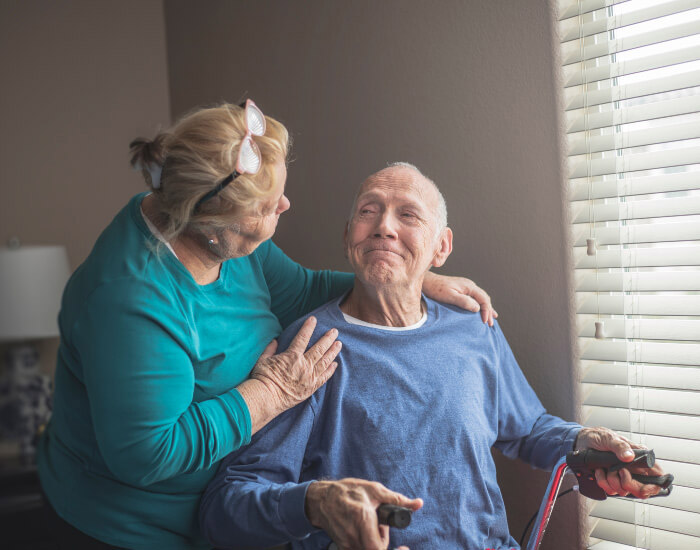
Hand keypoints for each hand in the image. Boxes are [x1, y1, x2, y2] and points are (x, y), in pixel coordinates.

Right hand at [249, 316, 340, 412]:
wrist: (266, 398)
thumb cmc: (262, 378)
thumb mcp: (263, 360)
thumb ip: (270, 349)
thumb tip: (274, 341)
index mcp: (292, 356)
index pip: (303, 338)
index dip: (309, 327)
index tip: (314, 320)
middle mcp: (304, 365)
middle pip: (319, 348)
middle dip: (328, 338)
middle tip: (335, 331)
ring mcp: (309, 377)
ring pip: (325, 361)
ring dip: (332, 352)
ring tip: (339, 344)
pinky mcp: (311, 388)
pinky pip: (324, 377)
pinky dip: (330, 370)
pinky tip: (335, 364)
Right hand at [305, 478, 422, 549]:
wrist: (321, 499)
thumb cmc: (348, 491)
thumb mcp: (374, 490)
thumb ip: (397, 499)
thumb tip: (418, 504)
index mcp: (362, 518)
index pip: (378, 548)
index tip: (404, 548)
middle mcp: (353, 534)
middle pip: (376, 549)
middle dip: (384, 541)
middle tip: (381, 526)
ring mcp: (346, 543)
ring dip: (375, 541)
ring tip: (370, 525)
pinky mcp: (342, 546)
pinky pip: (359, 548)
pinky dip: (366, 542)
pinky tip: (362, 530)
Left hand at [422, 272, 497, 325]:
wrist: (427, 282)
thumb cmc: (436, 289)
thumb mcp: (450, 296)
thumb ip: (464, 301)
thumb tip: (477, 308)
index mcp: (469, 286)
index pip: (483, 299)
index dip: (486, 311)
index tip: (485, 321)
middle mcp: (469, 286)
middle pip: (484, 299)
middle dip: (489, 311)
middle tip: (490, 324)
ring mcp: (466, 288)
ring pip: (480, 299)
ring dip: (486, 309)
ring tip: (491, 319)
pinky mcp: (461, 290)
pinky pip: (474, 298)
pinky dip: (480, 306)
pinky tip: (480, 310)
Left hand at [574, 427, 665, 498]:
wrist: (582, 441)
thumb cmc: (599, 437)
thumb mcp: (609, 438)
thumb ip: (620, 446)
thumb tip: (629, 456)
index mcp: (640, 457)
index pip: (658, 476)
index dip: (654, 486)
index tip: (643, 488)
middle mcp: (634, 469)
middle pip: (642, 490)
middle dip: (629, 484)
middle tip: (619, 472)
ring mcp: (622, 476)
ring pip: (624, 491)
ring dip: (612, 481)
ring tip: (605, 468)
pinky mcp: (611, 481)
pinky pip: (610, 491)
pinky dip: (603, 482)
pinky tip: (599, 471)